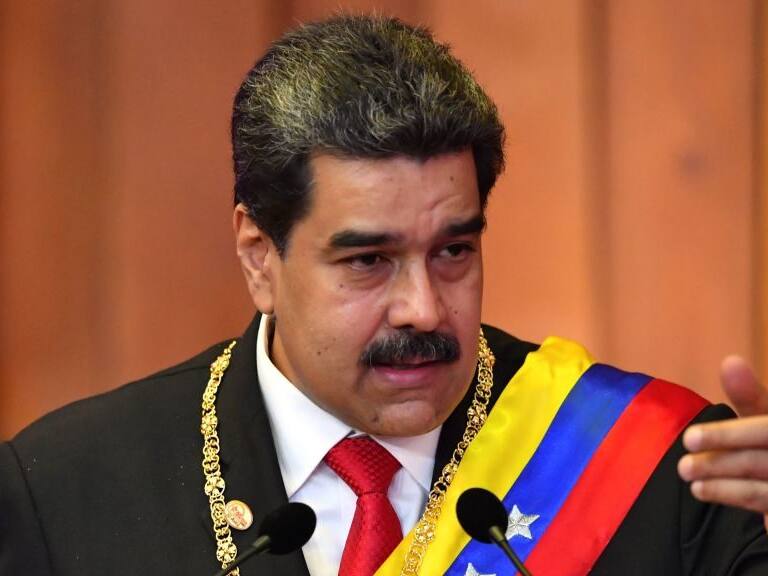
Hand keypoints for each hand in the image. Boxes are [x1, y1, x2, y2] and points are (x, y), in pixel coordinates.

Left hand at [678, 356, 767, 530]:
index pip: (763, 430)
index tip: (689, 439)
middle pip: (758, 461)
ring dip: (722, 486)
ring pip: (761, 490)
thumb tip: (730, 361)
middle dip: (718, 462)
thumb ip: (750, 396)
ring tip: (690, 480)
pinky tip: (706, 491)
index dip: (726, 435)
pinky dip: (736, 499)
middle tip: (682, 466)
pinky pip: (767, 507)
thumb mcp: (765, 416)